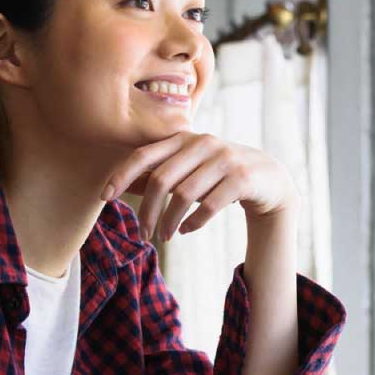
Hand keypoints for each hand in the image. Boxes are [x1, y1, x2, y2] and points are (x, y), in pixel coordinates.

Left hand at [103, 132, 296, 242]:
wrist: (269, 178)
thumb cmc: (220, 174)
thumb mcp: (190, 168)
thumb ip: (160, 173)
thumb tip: (118, 185)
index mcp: (184, 138)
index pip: (144, 155)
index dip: (121, 176)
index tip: (105, 198)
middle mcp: (203, 143)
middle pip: (162, 179)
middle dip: (147, 211)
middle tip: (143, 234)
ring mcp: (224, 159)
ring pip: (184, 195)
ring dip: (169, 221)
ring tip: (165, 236)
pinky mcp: (242, 178)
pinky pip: (209, 205)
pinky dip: (194, 222)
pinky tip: (188, 230)